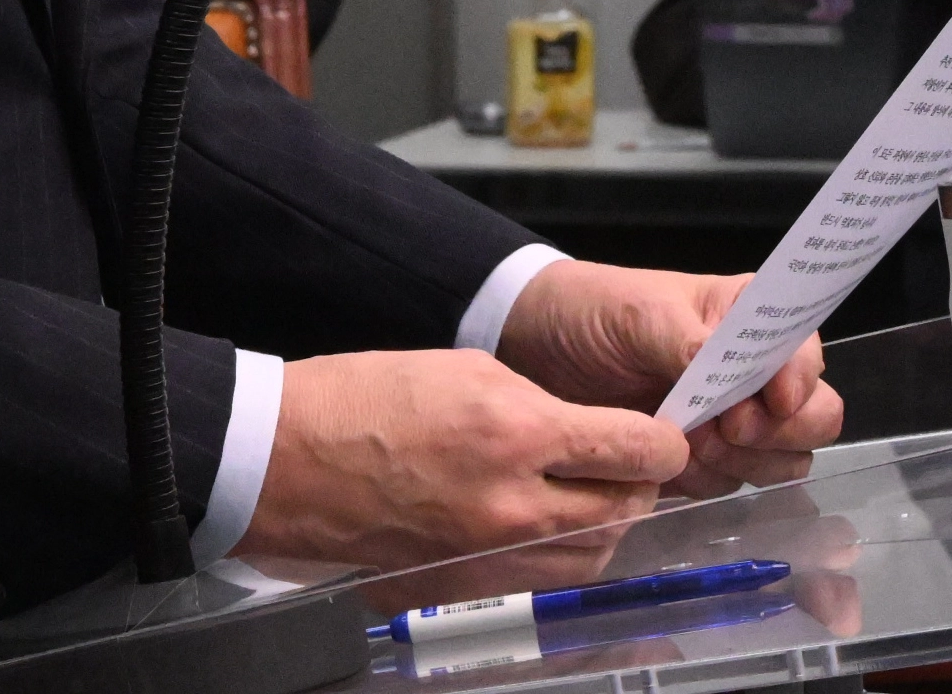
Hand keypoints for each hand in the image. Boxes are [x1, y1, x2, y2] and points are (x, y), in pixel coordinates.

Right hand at [240, 348, 683, 568]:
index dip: (664, 441)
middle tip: (634, 462)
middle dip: (641, 483)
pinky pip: (543, 580)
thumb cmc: (362, 400)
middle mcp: (512, 503)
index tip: (666, 435)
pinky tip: (549, 524)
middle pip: (625, 509)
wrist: (285, 461)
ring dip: (609, 523)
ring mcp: (488, 553)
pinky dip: (563, 554)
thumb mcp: (469, 368)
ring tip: (594, 492)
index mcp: (518, 432)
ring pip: (594, 555)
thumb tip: (587, 431)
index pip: (635, 449)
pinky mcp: (464, 583)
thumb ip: (541, 405)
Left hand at [500, 260, 843, 491]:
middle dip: (776, 435)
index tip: (755, 405)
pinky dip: (706, 482)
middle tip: (721, 430)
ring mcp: (732, 418)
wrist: (537, 348)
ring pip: (782, 461)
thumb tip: (731, 378)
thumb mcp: (640, 315)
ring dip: (741, 463)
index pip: (809, 357)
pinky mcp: (702, 458)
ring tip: (689, 443)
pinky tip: (671, 463)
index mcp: (751, 319)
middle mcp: (755, 371)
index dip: (795, 387)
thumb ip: (692, 345)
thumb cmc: (593, 312)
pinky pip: (732, 486)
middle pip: (815, 417)